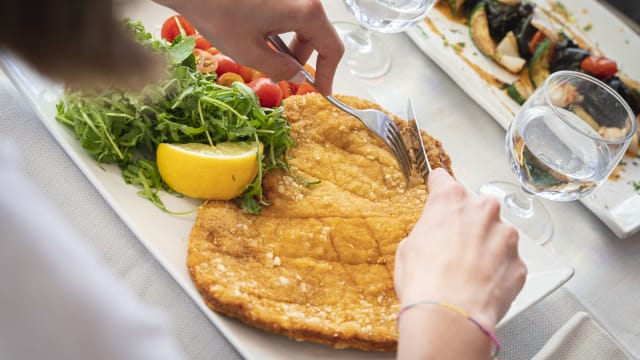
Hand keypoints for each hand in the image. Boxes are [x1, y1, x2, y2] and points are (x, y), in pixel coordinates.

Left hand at [155, 0, 343, 94]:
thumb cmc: (219, 14)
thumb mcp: (250, 53)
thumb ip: (280, 70)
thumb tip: (297, 78)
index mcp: (307, 12)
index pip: (332, 48)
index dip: (328, 74)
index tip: (320, 91)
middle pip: (317, 35)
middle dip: (301, 60)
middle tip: (281, 78)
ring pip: (302, 25)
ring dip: (288, 47)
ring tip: (262, 58)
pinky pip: (288, 14)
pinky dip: (279, 32)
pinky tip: (256, 38)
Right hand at [394, 168, 526, 331]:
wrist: (449, 316)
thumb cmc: (424, 281)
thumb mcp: (408, 248)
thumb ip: (427, 231)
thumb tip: (433, 238)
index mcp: (451, 199)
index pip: (443, 179)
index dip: (437, 189)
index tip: (437, 192)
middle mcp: (483, 210)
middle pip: (475, 207)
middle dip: (465, 223)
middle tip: (450, 247)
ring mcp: (506, 236)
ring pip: (495, 233)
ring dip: (484, 246)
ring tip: (466, 271)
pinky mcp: (519, 263)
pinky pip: (507, 261)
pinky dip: (496, 270)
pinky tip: (480, 285)